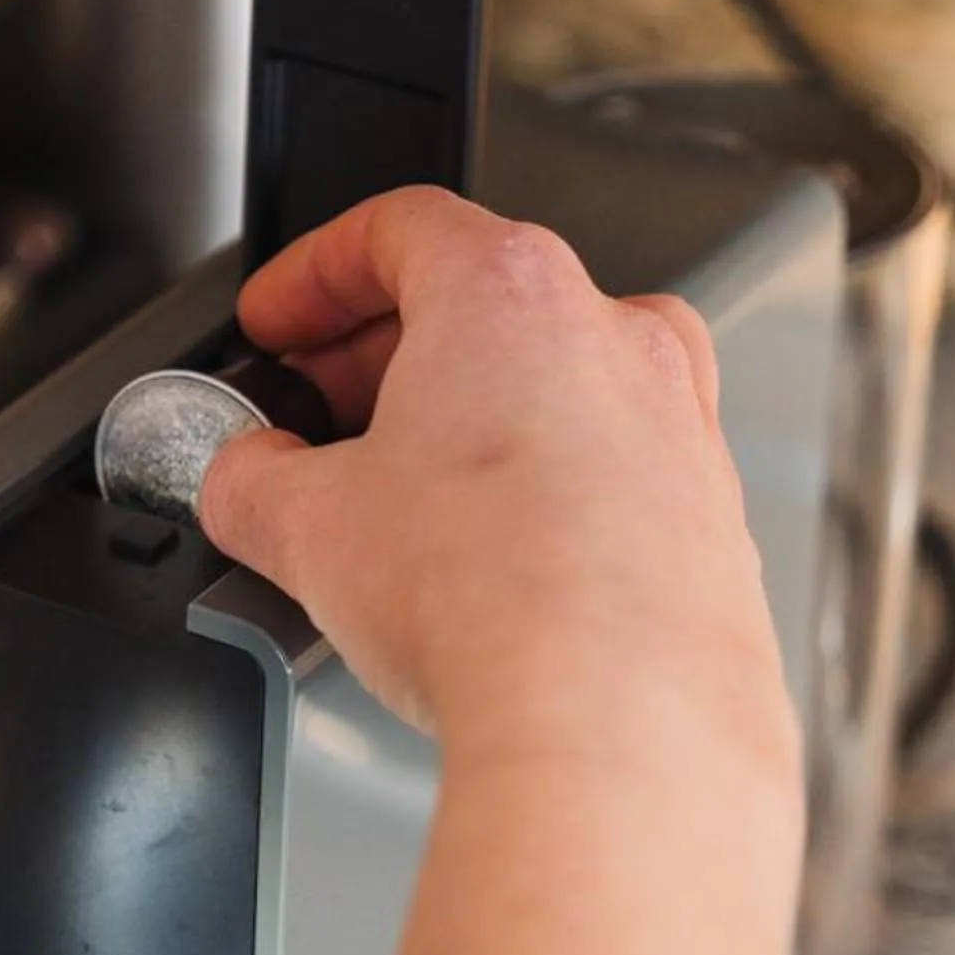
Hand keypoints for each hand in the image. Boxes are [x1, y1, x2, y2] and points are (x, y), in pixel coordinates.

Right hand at [199, 189, 798, 780]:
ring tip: (394, 504)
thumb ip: (250, 478)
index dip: (312, 273)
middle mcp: (614, 337)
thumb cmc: (494, 602)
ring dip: (465, 423)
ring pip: (552, 385)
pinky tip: (480, 564)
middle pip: (478, 300)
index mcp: (512, 293)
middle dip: (378, 355)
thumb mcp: (305, 526)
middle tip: (313, 416)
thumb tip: (244, 480)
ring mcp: (678, 424)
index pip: (395, 228)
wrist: (620, 726)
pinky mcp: (709, 513)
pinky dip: (537, 489)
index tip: (278, 320)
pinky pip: (605, 468)